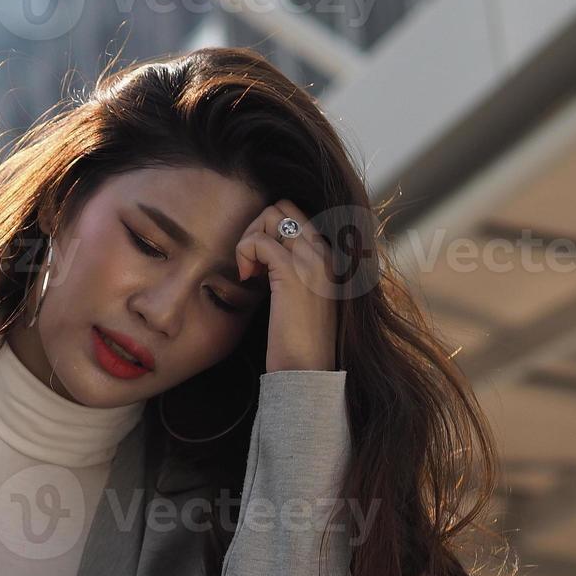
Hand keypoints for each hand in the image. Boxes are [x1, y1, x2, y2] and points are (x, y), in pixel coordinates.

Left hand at [234, 199, 341, 372]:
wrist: (308, 369)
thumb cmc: (298, 339)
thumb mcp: (300, 296)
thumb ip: (291, 270)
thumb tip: (265, 254)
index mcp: (330, 256)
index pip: (296, 214)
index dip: (270, 231)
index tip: (260, 263)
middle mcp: (326, 252)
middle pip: (284, 206)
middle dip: (257, 227)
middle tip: (251, 262)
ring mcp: (312, 260)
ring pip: (272, 214)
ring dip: (249, 238)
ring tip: (250, 270)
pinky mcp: (293, 274)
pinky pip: (260, 240)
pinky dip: (245, 253)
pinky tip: (247, 278)